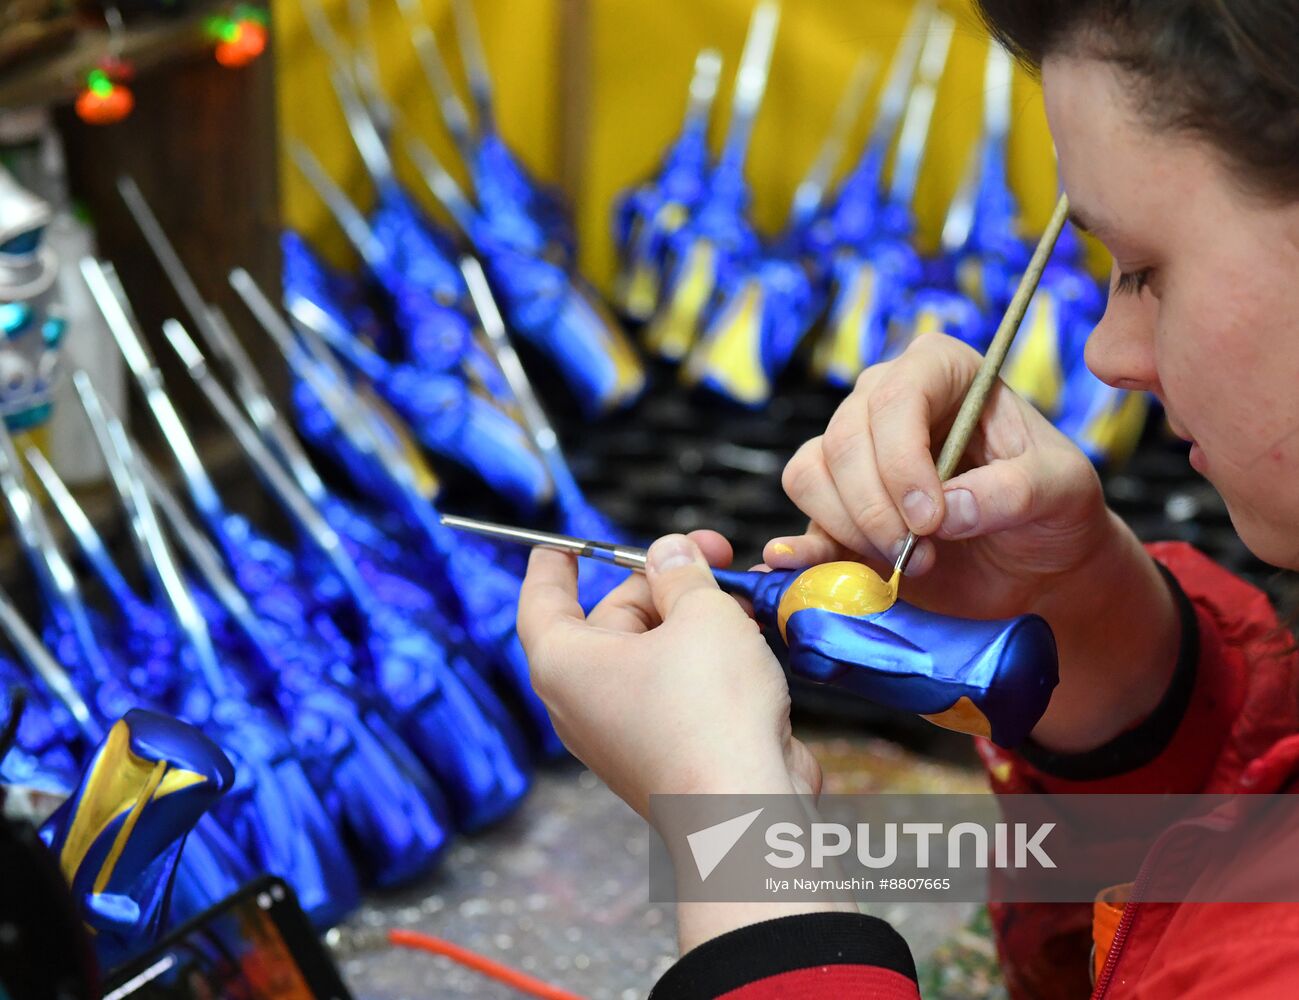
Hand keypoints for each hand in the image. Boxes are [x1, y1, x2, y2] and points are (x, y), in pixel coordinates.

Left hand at [517, 531, 820, 819]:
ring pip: (655, 654)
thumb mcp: (701, 613)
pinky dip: (709, 660)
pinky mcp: (665, 753)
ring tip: (744, 594)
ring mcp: (625, 732)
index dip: (552, 567)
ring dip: (697, 618)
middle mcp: (584, 701)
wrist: (744, 811)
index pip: (542, 603)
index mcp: (566, 663)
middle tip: (714, 552)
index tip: (560, 545)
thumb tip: (669, 553)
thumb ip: (682, 573)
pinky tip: (753, 639)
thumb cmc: (709, 711)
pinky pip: (678, 690)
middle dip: (664, 581)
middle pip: (613, 620)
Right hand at [771, 333, 1178, 750]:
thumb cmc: (1052, 510)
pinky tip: (800, 563)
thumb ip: (1014, 492)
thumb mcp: (1061, 492)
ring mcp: (856, 450)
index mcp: (944, 372)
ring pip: (811, 473)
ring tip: (910, 563)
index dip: (902, 460)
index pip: (897, 394)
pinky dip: (799, 542)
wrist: (1034, 565)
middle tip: (924, 554)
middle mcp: (887, 399)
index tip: (930, 519)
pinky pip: (800, 511)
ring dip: (852, 528)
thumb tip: (948, 511)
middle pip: (845, 439)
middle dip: (877, 507)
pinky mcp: (835, 502)